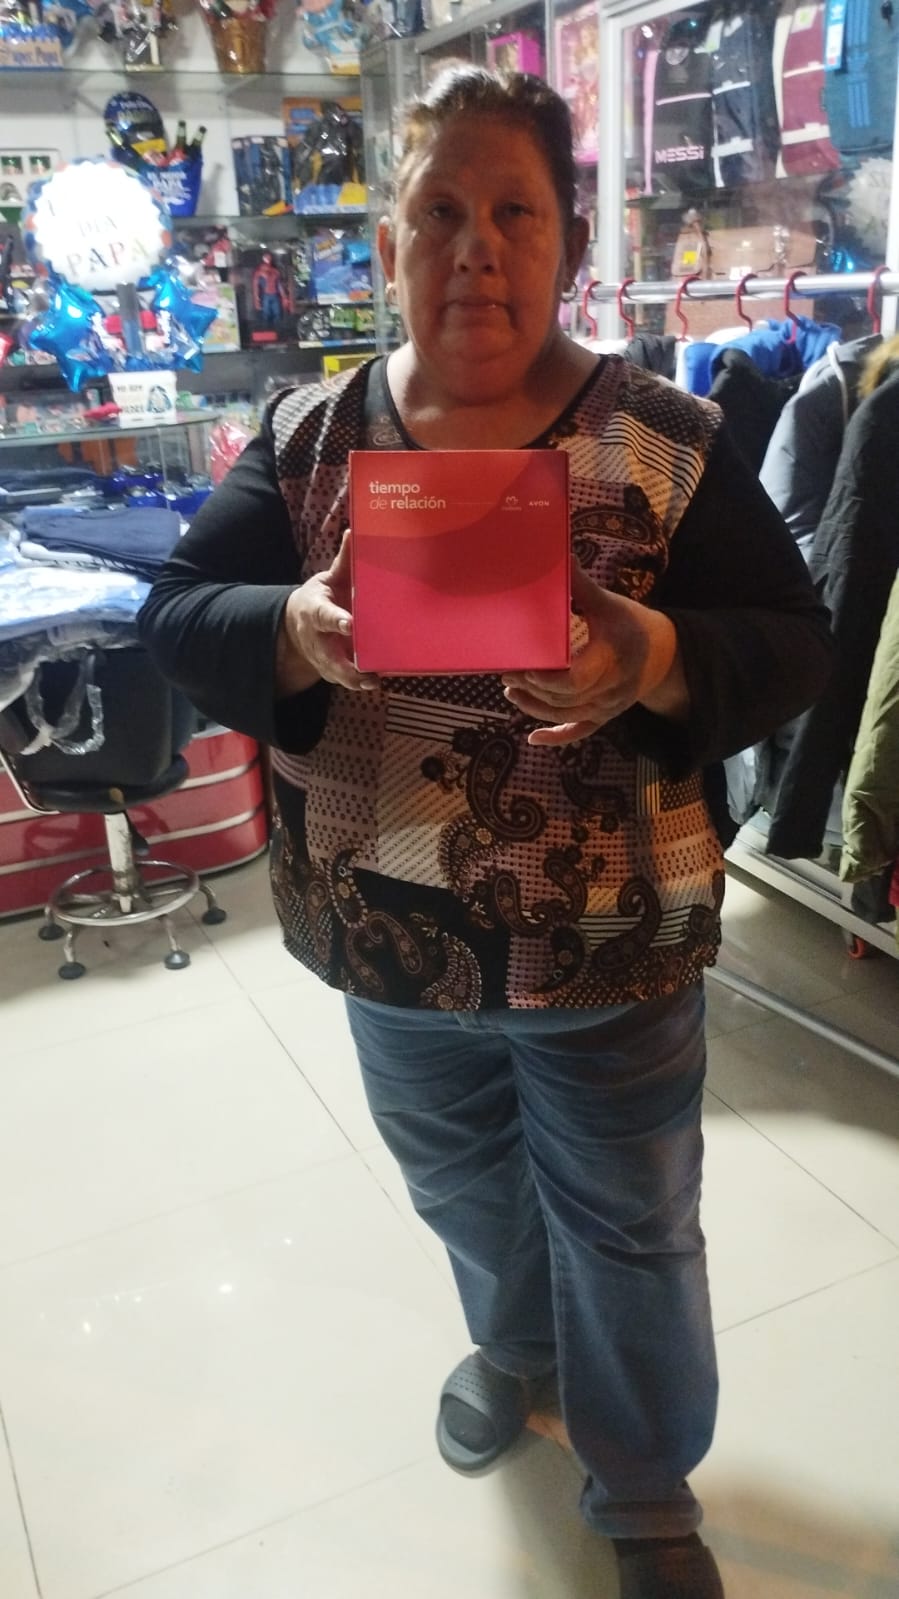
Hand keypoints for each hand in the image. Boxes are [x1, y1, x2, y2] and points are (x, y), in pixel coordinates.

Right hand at [276, 530, 376, 696]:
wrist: (297, 626)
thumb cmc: (320, 599)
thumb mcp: (326, 580)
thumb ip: (343, 561)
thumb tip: (354, 532)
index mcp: (315, 612)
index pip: (325, 616)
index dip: (337, 621)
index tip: (349, 624)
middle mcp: (319, 639)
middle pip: (329, 656)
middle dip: (346, 666)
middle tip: (364, 671)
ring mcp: (325, 658)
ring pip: (338, 674)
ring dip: (355, 679)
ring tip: (374, 682)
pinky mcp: (334, 671)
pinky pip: (349, 679)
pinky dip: (362, 682)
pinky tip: (382, 680)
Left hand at [501, 560, 686, 746]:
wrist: (666, 655)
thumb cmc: (633, 625)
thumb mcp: (610, 604)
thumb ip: (581, 587)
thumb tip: (560, 555)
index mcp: (611, 659)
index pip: (575, 680)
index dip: (546, 678)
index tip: (524, 664)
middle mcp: (610, 689)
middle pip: (564, 699)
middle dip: (533, 688)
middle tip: (506, 671)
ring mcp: (607, 707)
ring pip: (566, 716)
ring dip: (534, 706)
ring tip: (510, 690)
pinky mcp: (604, 717)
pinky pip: (579, 732)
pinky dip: (556, 737)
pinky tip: (531, 738)